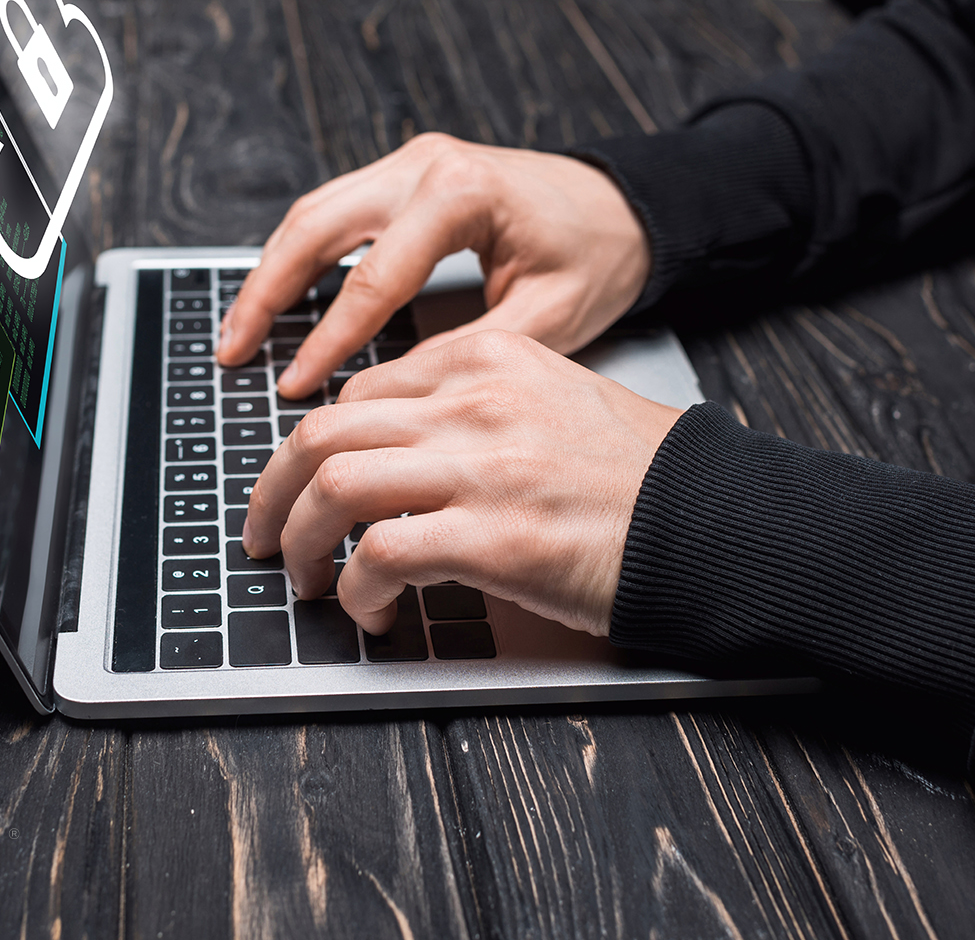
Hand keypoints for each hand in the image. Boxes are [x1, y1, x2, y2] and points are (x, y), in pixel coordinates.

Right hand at [215, 133, 650, 398]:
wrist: (627, 204)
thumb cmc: (598, 255)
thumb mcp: (547, 317)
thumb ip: (469, 354)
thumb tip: (393, 400)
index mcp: (461, 194)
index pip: (373, 279)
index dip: (329, 342)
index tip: (297, 388)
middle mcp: (425, 165)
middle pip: (316, 227)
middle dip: (267, 293)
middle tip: (234, 352)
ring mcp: (411, 162)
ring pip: (313, 213)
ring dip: (270, 271)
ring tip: (239, 333)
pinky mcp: (408, 173)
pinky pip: (335, 211)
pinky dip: (299, 255)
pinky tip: (279, 298)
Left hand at [242, 330, 684, 635]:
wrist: (711, 521)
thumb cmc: (637, 477)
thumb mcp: (552, 401)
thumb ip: (472, 408)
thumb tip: (387, 449)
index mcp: (487, 361)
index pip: (362, 391)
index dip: (314, 447)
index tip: (300, 486)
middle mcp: (476, 402)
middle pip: (323, 430)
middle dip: (272, 491)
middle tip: (264, 536)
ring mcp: (483, 467)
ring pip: (334, 485)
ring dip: (300, 542)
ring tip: (305, 580)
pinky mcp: (494, 537)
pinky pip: (381, 556)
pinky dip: (357, 591)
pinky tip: (371, 612)